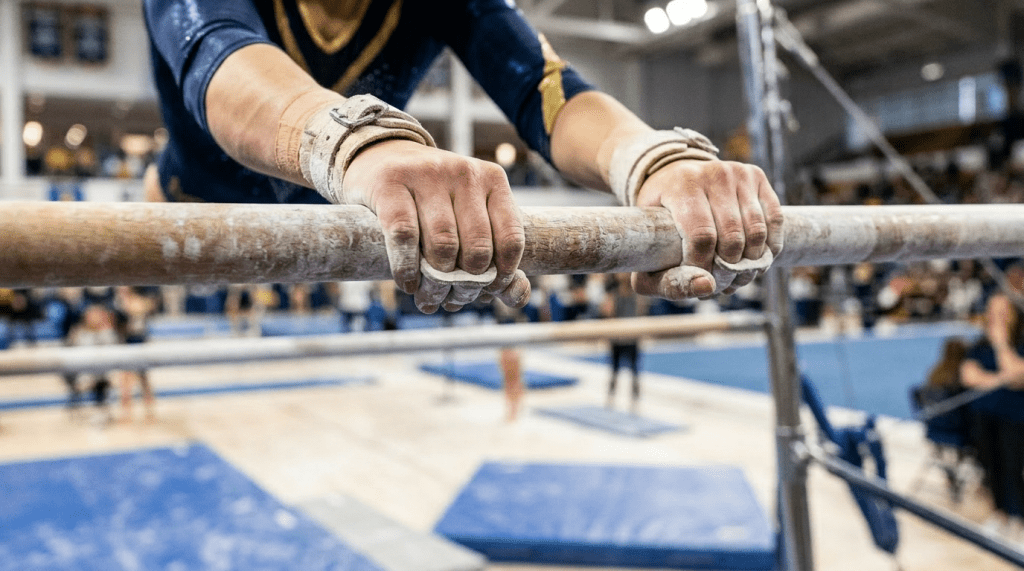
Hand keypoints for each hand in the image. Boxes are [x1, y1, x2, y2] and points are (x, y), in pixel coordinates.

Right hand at [342, 140, 529, 312]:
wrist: (382, 157)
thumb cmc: (433, 201)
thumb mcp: (470, 217)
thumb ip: (497, 257)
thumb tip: (519, 297)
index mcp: (493, 180)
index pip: (511, 239)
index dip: (501, 275)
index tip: (485, 292)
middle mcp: (464, 173)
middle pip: (477, 248)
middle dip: (466, 284)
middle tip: (452, 298)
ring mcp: (427, 174)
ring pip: (443, 245)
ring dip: (436, 283)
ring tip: (429, 295)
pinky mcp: (390, 183)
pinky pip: (404, 236)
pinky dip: (407, 269)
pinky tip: (408, 283)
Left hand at [631, 159, 782, 299]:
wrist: (675, 177)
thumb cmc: (660, 221)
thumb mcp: (648, 251)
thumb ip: (667, 280)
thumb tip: (707, 288)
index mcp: (681, 185)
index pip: (701, 237)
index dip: (705, 268)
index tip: (702, 283)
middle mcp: (713, 174)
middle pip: (732, 238)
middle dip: (729, 271)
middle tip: (722, 286)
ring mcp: (738, 173)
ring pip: (756, 232)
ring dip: (751, 265)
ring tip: (737, 278)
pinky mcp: (757, 177)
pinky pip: (774, 221)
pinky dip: (768, 249)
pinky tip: (754, 262)